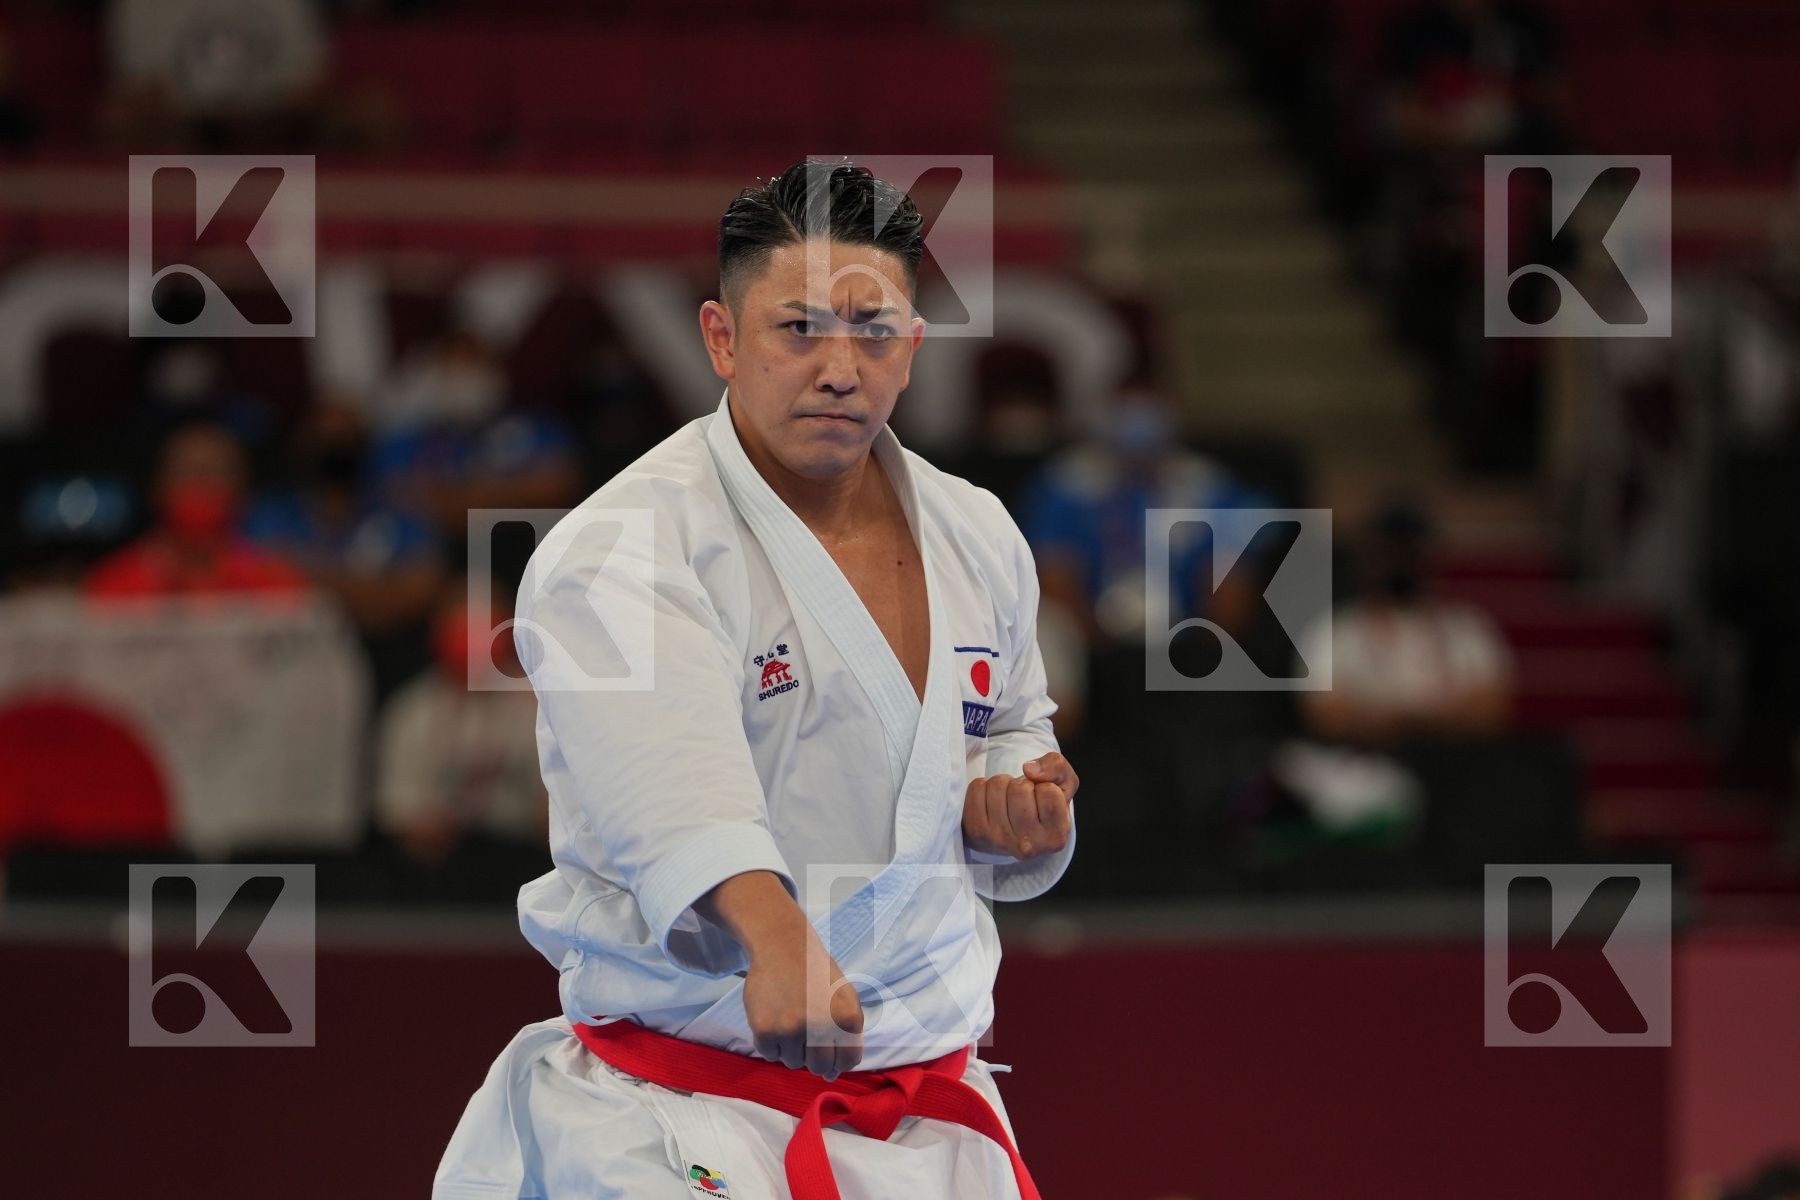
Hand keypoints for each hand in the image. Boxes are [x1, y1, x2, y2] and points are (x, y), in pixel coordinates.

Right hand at [741, 924, 863, 1080]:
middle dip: (814, 1058)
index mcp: (846, 1019)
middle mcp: (820, 1027)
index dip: (838, 1061)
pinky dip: (772, 1044)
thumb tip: (833, 1075)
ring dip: (792, 1049)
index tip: (828, 1050)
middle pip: (820, 1067)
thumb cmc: (816, 973)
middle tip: (806, 1034)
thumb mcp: (846, 997)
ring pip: (793, 1063)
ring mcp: (791, 1030)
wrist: (782, 946)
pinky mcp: (765, 1030)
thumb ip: (847, 1035)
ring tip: (790, 1021)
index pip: (848, 1062)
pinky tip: (775, 1020)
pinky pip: (770, 1055)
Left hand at [962, 751, 1076, 859]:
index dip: (1045, 786)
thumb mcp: (1063, 783)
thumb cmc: (1043, 804)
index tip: (1042, 799)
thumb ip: (1057, 766)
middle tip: (1023, 799)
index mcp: (1055, 837)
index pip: (1048, 791)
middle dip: (1022, 784)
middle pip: (1020, 788)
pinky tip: (992, 802)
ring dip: (1003, 784)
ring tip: (1008, 801)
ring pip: (997, 785)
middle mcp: (1028, 846)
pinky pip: (977, 787)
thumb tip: (1029, 769)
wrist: (1015, 829)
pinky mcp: (975, 830)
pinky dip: (984, 786)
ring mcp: (998, 840)